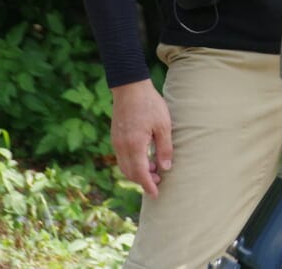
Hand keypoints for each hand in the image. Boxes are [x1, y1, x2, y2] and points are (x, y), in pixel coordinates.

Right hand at [110, 79, 171, 197]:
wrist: (130, 87)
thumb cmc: (150, 104)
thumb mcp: (163, 125)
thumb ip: (164, 148)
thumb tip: (165, 168)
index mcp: (135, 145)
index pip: (140, 173)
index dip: (148, 185)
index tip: (156, 194)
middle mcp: (122, 146)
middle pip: (130, 173)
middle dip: (143, 180)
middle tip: (159, 180)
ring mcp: (116, 142)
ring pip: (124, 166)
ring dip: (137, 172)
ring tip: (154, 169)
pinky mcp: (115, 137)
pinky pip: (122, 157)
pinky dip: (132, 163)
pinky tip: (144, 157)